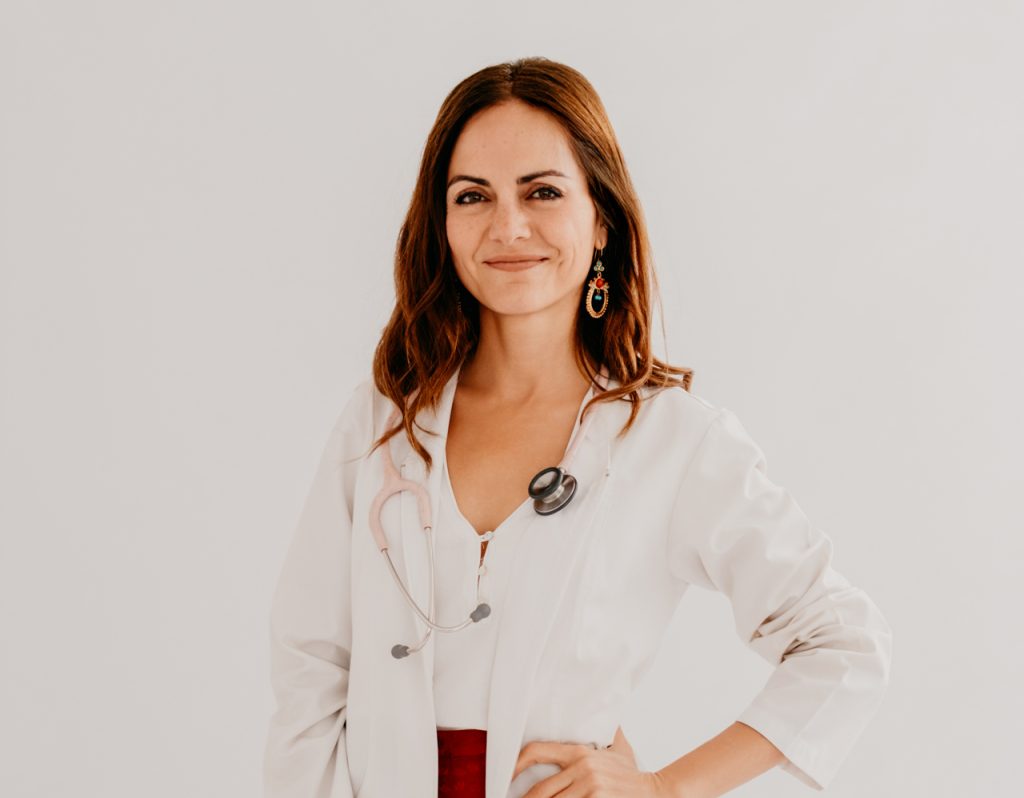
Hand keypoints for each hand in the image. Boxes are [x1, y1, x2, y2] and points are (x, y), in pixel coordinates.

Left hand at [513, 727, 670, 796]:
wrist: (658, 793)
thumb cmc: (633, 777)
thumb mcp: (618, 750)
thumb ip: (605, 733)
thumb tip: (604, 707)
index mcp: (580, 753)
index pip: (536, 751)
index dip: (515, 764)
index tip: (506, 777)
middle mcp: (582, 768)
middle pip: (540, 790)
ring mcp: (589, 788)